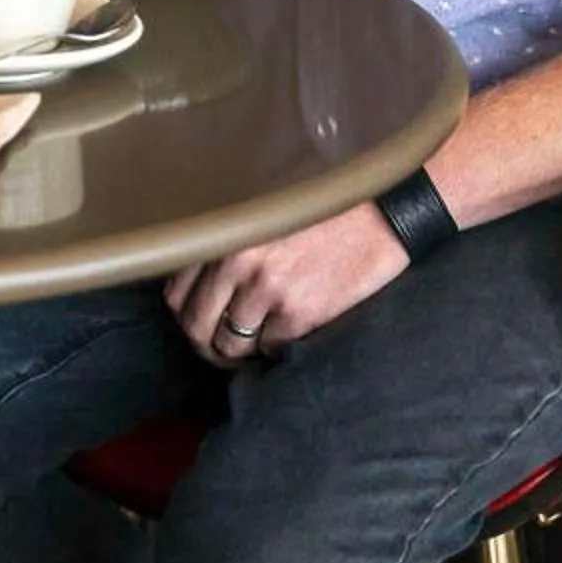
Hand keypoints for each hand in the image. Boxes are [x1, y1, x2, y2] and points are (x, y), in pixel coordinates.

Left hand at [163, 203, 409, 366]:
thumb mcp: (266, 214)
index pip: (177, 292)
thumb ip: (231, 243)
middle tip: (220, 346)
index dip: (187, 313)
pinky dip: (274, 348)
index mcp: (227, 234)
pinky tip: (287, 331)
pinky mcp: (299, 314)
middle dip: (205, 342)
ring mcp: (268, 290)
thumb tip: (202, 285)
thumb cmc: (326, 211)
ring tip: (253, 342)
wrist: (383, 217)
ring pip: (230, 345)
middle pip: (196, 326)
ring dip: (239, 350)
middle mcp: (239, 261)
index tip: (200, 319)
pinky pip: (269, 349)